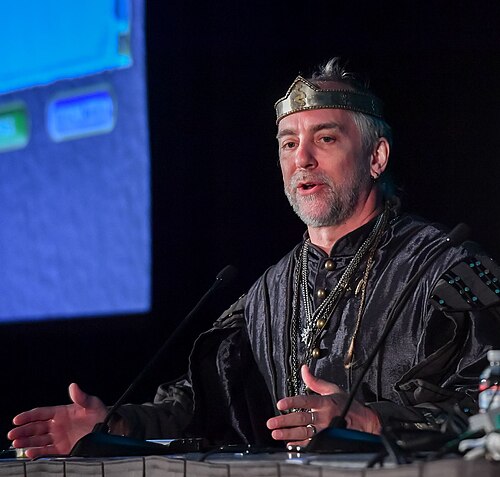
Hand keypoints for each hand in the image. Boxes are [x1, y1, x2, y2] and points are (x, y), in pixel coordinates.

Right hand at [7, 383, 106, 457]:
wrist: (109, 430)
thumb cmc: (100, 414)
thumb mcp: (92, 403)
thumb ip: (81, 397)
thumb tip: (73, 386)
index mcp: (62, 412)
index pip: (41, 413)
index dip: (28, 416)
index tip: (17, 419)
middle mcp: (58, 425)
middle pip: (36, 427)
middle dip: (23, 430)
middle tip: (12, 434)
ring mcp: (59, 437)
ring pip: (38, 440)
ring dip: (26, 441)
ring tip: (16, 443)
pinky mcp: (63, 449)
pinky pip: (47, 451)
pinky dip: (37, 452)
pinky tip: (30, 452)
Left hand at [266, 365, 380, 446]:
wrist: (364, 421)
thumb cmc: (347, 403)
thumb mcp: (331, 389)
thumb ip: (314, 381)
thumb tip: (304, 369)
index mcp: (325, 402)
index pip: (306, 401)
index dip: (292, 402)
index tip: (280, 404)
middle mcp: (325, 416)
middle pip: (302, 419)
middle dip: (285, 421)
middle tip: (271, 423)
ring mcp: (326, 430)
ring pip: (304, 433)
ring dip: (289, 434)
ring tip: (276, 434)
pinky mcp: (327, 439)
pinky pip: (311, 443)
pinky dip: (299, 444)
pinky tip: (289, 443)